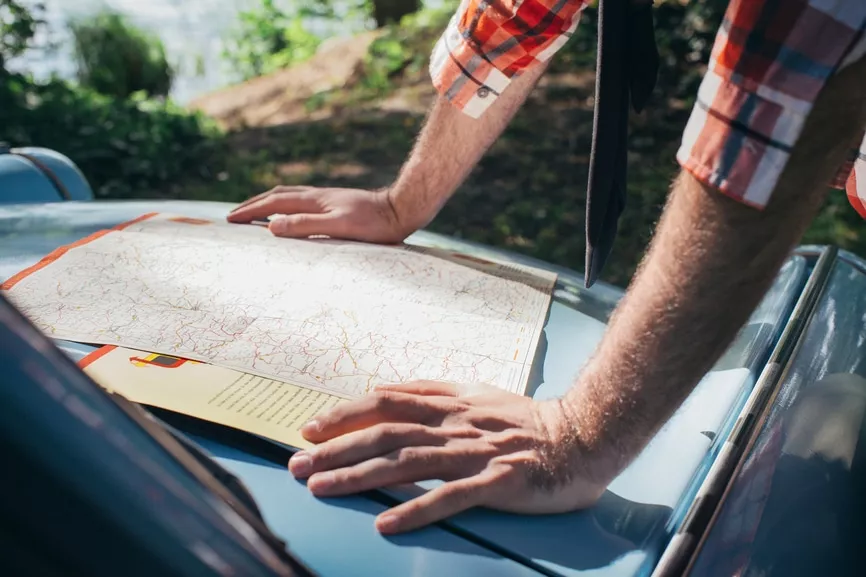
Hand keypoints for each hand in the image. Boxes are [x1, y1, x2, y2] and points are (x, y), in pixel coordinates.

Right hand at [227, 186, 409, 243]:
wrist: (400, 211)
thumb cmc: (373, 224)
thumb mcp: (338, 227)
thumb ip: (305, 226)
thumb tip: (271, 227)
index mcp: (313, 201)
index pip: (272, 204)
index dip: (250, 212)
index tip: (229, 220)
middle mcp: (316, 196)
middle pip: (276, 196)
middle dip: (252, 205)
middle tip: (233, 215)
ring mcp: (326, 198)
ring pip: (288, 196)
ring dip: (267, 203)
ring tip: (255, 212)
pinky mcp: (335, 203)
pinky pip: (300, 201)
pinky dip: (285, 205)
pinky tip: (291, 213)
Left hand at [288, 381, 605, 533]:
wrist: (581, 435)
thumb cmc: (525, 419)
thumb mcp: (474, 392)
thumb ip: (431, 391)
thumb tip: (384, 389)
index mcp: (448, 403)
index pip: (385, 404)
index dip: (344, 415)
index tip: (309, 429)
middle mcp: (454, 425)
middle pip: (385, 434)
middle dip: (336, 449)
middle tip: (297, 465)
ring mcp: (474, 454)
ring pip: (406, 463)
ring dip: (359, 476)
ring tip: (322, 487)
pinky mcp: (496, 481)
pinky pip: (450, 497)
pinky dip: (416, 509)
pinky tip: (385, 523)